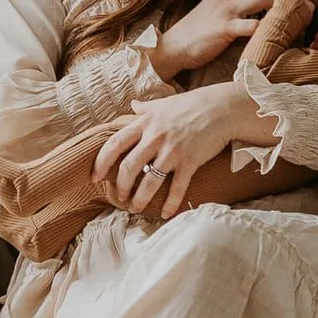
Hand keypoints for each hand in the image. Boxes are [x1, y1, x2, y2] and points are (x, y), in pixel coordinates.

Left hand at [91, 83, 274, 218]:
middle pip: (128, 167)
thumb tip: (132, 104)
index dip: (102, 162)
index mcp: (145, 124)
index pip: (115, 144)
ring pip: (149, 181)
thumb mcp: (164, 104)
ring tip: (135, 208)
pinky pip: (177, 188)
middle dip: (121, 187)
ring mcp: (172, 151)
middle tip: (119, 198)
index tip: (95, 176)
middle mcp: (155, 138)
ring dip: (140, 199)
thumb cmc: (191, 105)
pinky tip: (165, 214)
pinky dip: (170, 203)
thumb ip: (145, 108)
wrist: (222, 108)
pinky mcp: (190, 162)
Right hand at [153, 0, 292, 77]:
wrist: (172, 47)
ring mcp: (225, 10)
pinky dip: (268, 28)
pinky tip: (279, 35)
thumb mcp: (216, 11)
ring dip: (283, 7)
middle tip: (304, 7)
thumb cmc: (196, 33)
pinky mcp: (223, 28)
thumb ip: (236, 6)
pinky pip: (252, 25)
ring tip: (296, 18)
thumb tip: (261, 10)